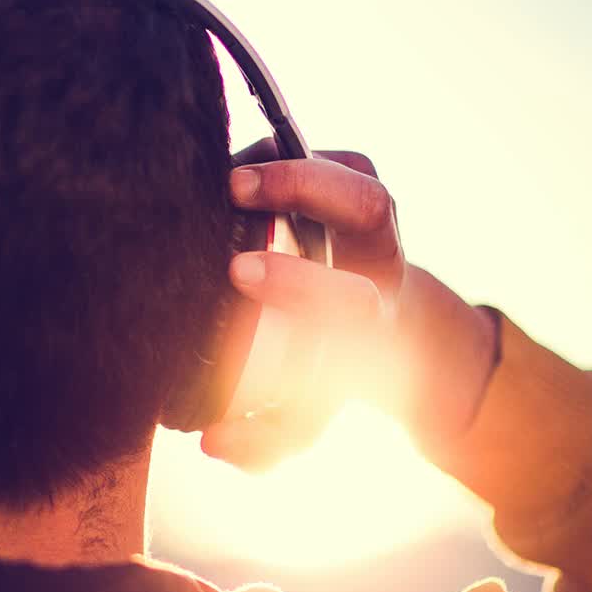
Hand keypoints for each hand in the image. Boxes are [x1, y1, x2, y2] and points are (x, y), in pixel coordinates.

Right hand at [199, 150, 497, 469]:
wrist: (378, 329)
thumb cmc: (324, 374)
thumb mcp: (302, 419)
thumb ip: (259, 442)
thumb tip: (211, 442)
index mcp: (373, 318)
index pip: (352, 296)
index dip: (299, 281)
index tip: (238, 273)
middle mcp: (380, 258)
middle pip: (370, 206)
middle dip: (304, 189)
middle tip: (233, 192)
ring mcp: (366, 210)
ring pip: (348, 167)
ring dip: (284, 161)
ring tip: (222, 172)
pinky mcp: (345, 175)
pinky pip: (313, 149)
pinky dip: (265, 152)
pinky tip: (216, 164)